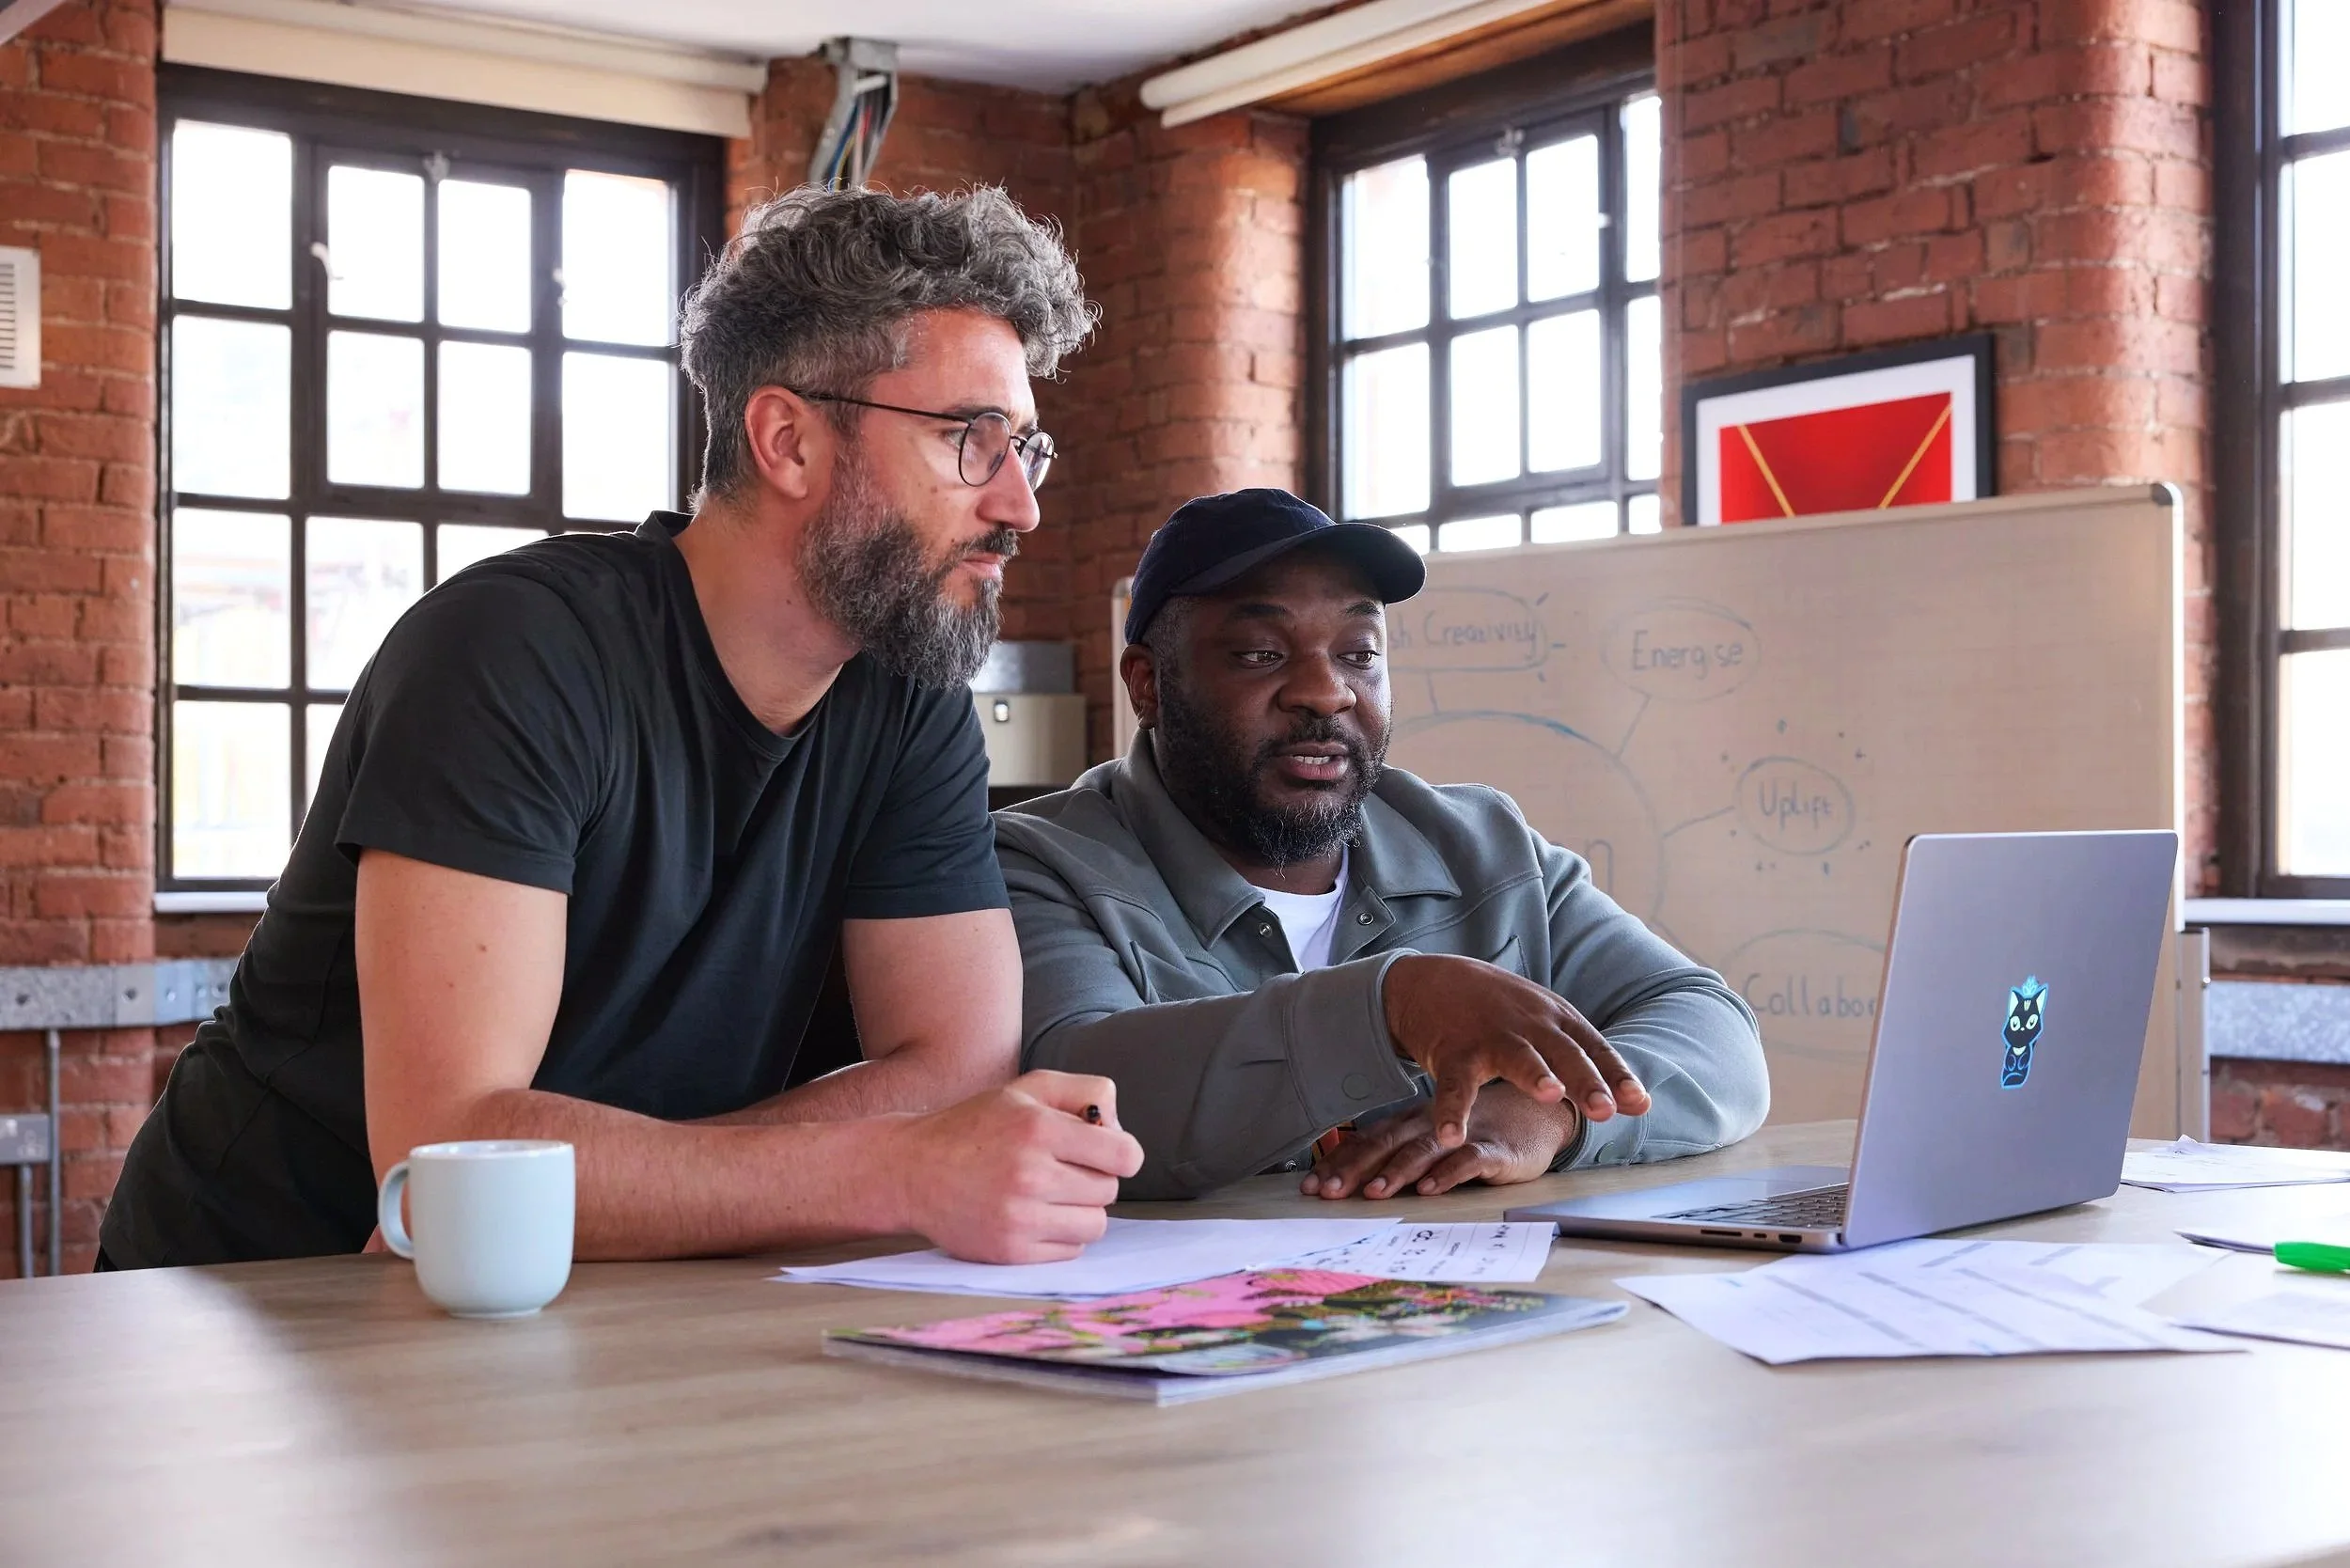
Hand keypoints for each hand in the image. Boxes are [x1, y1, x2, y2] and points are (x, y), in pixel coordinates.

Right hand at [884, 1070, 1144, 1263]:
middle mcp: (1030, 1174)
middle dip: (1093, 1179)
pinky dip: (1060, 1236)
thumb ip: (1083, 1092)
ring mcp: (1019, 1217)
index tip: (1108, 1154)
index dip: (1122, 1154)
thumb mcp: (1026, 1089)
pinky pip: (1070, 1250)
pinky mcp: (1010, 1251)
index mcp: (1038, 1128)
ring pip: (1095, 1225)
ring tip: (1050, 1195)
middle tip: (1062, 1170)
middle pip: (1108, 1191)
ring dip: (1081, 1211)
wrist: (913, 1170)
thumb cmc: (977, 1126)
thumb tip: (1119, 1128)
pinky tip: (1034, 1216)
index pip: (1123, 1155)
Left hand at [1302, 1084, 1578, 1199]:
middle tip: (1327, 1192)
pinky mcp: (1494, 1150)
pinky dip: (1448, 1173)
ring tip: (1373, 1192)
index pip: (1366, 1143)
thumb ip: (1397, 1156)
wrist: (1536, 1112)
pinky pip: (1468, 1160)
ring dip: (1396, 1173)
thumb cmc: (1474, 1129)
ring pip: (1422, 1153)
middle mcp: (1429, 1127)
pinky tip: (1432, 1188)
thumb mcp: (1432, 1140)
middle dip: (1353, 1170)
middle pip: (1385, 1147)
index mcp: (1410, 1124)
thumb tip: (1348, 1183)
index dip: (1337, 1163)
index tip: (1310, 1187)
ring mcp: (1461, 1137)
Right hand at [1382, 954, 1649, 1148]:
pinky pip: (1455, 1085)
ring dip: (1534, 1074)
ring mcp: (1490, 1036)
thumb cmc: (1499, 1010)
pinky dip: (1452, 1111)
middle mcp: (1529, 1026)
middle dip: (1586, 1080)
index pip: (1594, 1049)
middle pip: (1563, 1053)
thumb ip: (1588, 1062)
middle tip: (1604, 1108)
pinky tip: (1451, 1137)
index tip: (1640, 1104)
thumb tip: (1640, 1104)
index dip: (1617, 1076)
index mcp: (1557, 1020)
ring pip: (1517, 1056)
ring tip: (1551, 1095)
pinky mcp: (1453, 1051)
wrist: (1431, 980)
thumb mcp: (1546, 1023)